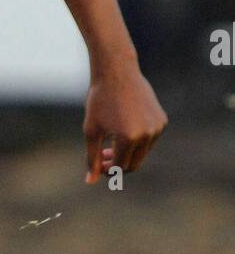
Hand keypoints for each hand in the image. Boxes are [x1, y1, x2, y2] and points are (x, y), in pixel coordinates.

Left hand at [83, 61, 166, 182]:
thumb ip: (92, 158)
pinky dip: (137, 140)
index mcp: (128, 138)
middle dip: (118, 165)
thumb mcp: (92, 131)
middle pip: (133, 164)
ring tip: (111, 140)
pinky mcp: (162, 120)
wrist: (117, 72)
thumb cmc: (99, 101)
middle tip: (103, 156)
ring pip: (142, 153)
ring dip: (127, 152)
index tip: (98, 164)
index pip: (120, 168)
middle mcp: (147, 134)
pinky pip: (149, 140)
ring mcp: (157, 127)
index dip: (108, 171)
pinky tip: (123, 127)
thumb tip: (90, 182)